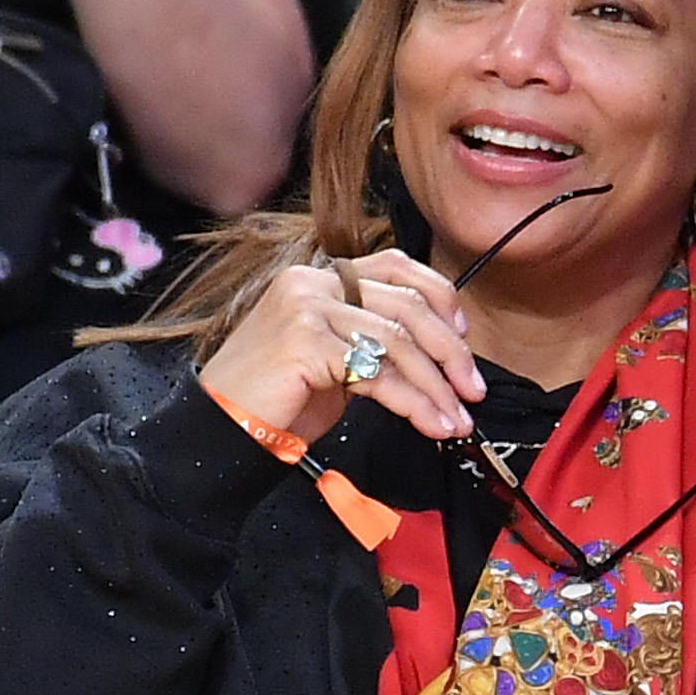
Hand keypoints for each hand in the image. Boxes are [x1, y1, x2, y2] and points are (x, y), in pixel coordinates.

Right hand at [199, 248, 480, 445]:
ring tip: (454, 420)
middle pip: (406, 304)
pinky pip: (378, 372)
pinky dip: (413, 401)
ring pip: (397, 341)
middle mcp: (313, 282)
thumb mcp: (335, 359)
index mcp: (321, 277)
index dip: (440, 297)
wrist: (224, 427)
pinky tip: (429, 423)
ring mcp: (307, 307)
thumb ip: (374, 343)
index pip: (395, 266)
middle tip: (472, 390)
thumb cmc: (278, 400)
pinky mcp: (306, 342)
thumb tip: (438, 356)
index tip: (464, 337)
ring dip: (436, 386)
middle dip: (450, 351)